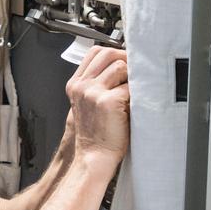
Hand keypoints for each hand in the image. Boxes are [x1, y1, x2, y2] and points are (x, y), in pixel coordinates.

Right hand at [65, 46, 129, 172]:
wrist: (94, 156)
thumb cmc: (95, 133)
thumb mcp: (87, 103)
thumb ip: (96, 83)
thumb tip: (119, 65)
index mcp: (75, 84)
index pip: (95, 52)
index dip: (114, 53)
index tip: (125, 60)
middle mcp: (82, 86)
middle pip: (108, 54)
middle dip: (125, 59)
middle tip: (134, 72)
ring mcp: (93, 92)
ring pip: (120, 66)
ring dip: (131, 77)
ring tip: (132, 93)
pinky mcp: (108, 101)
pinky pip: (130, 86)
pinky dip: (135, 94)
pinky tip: (133, 105)